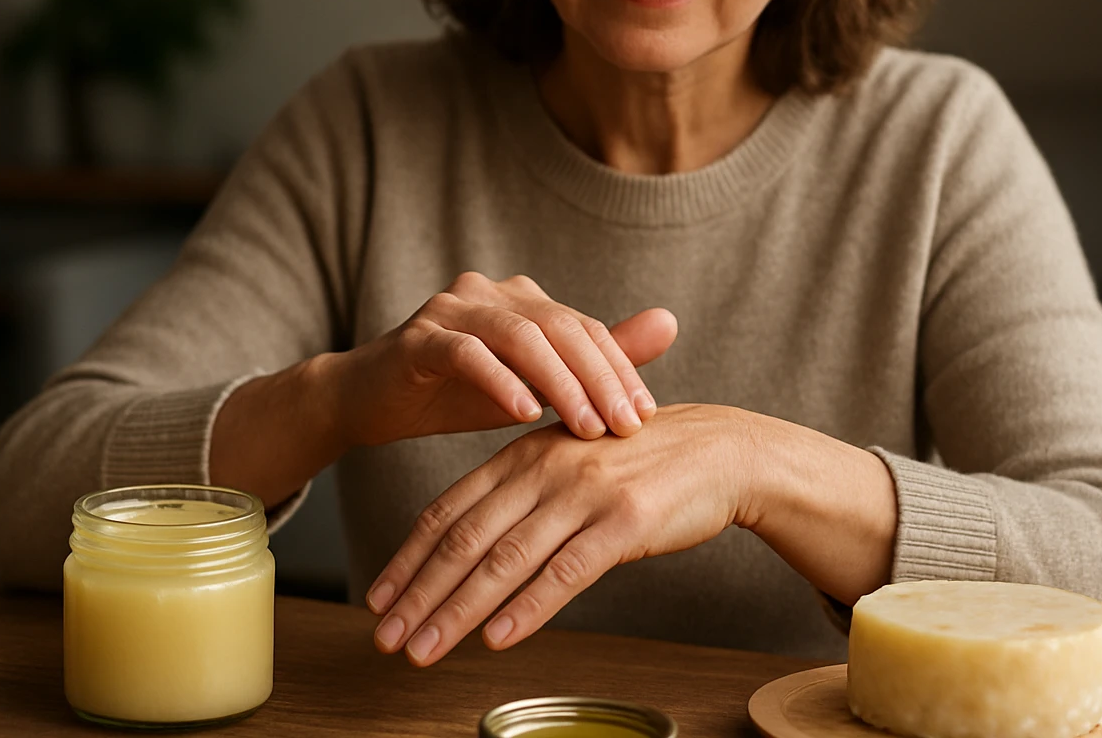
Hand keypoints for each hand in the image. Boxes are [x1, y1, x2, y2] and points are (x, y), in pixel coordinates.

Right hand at [338, 272, 677, 445]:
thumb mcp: (531, 385)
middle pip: (562, 328)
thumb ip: (594, 357)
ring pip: (521, 337)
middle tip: (626, 426)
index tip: (646, 416)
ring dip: (560, 383)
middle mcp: (491, 292)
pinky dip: (500, 382)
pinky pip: (467, 354)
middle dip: (600, 378)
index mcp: (523, 299)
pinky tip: (524, 413)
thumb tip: (671, 323)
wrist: (367, 401)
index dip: (621, 369)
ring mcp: (452, 309)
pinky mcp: (418, 337)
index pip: (586, 329)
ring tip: (586, 427)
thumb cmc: (454, 395)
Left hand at [363, 403, 760, 665]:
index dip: (408, 557)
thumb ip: (524, 491)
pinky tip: (498, 638)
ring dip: (457, 611)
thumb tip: (473, 541)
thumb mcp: (573, 461)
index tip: (379, 597)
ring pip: (505, 559)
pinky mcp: (625, 522)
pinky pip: (565, 571)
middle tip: (385, 637)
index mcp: (526, 452)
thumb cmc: (644, 461)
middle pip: (465, 538)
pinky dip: (527, 608)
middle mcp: (546, 468)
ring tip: (424, 650)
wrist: (722, 451)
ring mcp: (584, 493)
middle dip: (418, 593)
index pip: (450, 510)